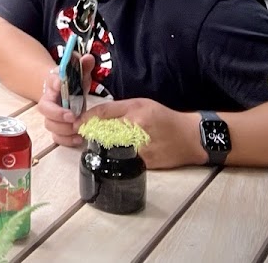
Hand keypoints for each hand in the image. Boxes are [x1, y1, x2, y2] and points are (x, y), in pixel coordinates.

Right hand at [37, 53, 93, 146]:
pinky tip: (79, 139)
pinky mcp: (57, 128)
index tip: (61, 85)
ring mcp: (52, 116)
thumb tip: (88, 58)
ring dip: (64, 130)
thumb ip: (83, 66)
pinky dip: (67, 141)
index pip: (51, 82)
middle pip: (45, 109)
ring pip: (50, 125)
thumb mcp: (79, 72)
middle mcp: (49, 100)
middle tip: (73, 116)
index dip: (55, 83)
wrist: (62, 91)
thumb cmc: (71, 81)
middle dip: (58, 114)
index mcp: (53, 84)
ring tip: (78, 130)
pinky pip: (56, 137)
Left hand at [87, 97, 205, 169]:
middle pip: (104, 134)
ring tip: (103, 143)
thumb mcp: (140, 104)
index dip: (86, 120)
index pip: (103, 115)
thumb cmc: (164, 118)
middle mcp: (137, 131)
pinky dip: (118, 157)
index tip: (76, 124)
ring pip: (112, 149)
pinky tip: (120, 153)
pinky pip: (124, 161)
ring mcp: (141, 150)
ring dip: (104, 147)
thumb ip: (115, 109)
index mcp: (135, 113)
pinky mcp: (145, 164)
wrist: (190, 138)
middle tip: (87, 135)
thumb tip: (92, 117)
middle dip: (93, 135)